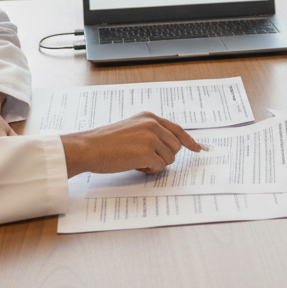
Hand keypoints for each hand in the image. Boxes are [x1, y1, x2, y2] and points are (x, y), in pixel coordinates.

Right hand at [61, 112, 201, 177]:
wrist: (89, 147)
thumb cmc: (106, 142)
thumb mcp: (132, 128)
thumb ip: (151, 132)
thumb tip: (170, 146)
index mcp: (149, 117)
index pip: (177, 129)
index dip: (189, 141)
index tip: (197, 148)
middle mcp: (153, 124)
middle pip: (176, 147)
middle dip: (164, 156)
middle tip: (144, 158)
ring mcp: (151, 137)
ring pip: (170, 158)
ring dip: (156, 164)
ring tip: (136, 160)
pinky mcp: (147, 152)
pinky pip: (160, 167)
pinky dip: (149, 170)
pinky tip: (135, 165)